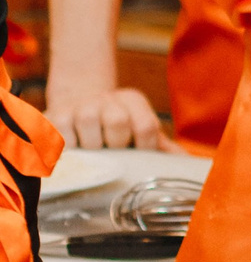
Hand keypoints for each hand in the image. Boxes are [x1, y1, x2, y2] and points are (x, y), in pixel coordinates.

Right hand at [43, 74, 163, 149]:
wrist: (78, 103)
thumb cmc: (114, 126)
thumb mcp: (139, 129)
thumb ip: (161, 146)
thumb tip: (186, 162)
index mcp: (132, 100)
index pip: (146, 126)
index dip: (144, 147)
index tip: (137, 154)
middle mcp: (107, 98)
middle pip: (118, 122)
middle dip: (116, 143)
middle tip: (111, 151)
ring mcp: (79, 106)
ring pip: (88, 125)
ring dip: (91, 147)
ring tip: (91, 151)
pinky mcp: (54, 116)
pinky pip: (61, 135)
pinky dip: (68, 149)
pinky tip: (72, 152)